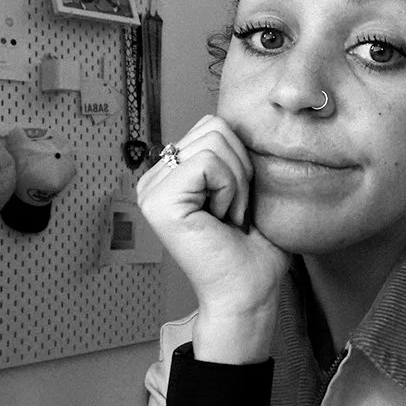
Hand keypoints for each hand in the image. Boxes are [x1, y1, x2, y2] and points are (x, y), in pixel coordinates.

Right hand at [137, 115, 288, 362]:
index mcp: (171, 174)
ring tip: (228, 218)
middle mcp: (154, 179)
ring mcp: (151, 190)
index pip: (213, 124)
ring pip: (215, 143)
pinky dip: (230, 191)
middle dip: (241, 169)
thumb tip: (240, 114)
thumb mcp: (246, 185)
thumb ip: (235, 150)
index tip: (237, 201)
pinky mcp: (158, 202)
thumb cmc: (254, 247)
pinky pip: (209, 163)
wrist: (250, 291)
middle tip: (234, 212)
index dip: (241, 159)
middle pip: (214, 127)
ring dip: (237, 183)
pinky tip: (222, 221)